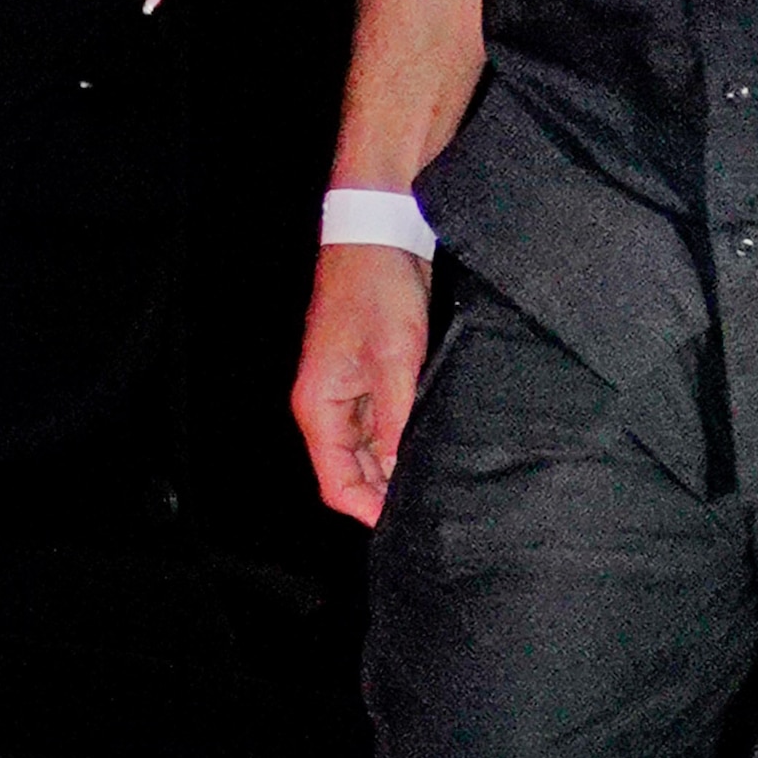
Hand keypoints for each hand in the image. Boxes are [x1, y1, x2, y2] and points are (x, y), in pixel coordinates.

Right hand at [291, 239, 434, 527]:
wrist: (376, 234)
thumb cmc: (377, 290)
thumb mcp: (395, 358)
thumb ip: (397, 419)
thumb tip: (402, 470)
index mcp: (318, 407)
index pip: (336, 482)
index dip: (369, 509)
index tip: (410, 523)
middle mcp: (325, 405)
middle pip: (349, 471)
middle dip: (384, 493)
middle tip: (434, 506)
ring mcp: (345, 391)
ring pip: (366, 450)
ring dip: (394, 467)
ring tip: (439, 480)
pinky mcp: (366, 375)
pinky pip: (379, 424)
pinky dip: (400, 440)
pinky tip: (432, 444)